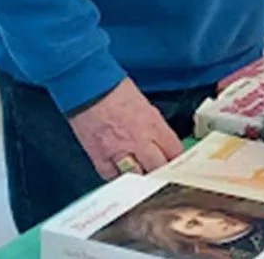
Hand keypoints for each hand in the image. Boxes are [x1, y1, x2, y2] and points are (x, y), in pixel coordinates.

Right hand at [68, 77, 182, 179]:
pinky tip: (118, 171)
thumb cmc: (113, 88)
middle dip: (160, 171)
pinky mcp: (100, 156)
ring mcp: (119, 151)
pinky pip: (112, 177)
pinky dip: (116, 176)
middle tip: (159, 171)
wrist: (88, 85)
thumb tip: (158, 138)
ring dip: (139, 176)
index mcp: (152, 123)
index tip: (174, 160)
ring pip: (136, 177)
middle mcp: (139, 139)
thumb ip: (152, 123)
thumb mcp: (143, 103)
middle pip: (158, 168)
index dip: (176, 158)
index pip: (174, 150)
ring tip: (139, 173)